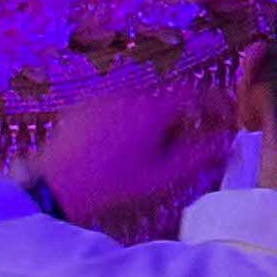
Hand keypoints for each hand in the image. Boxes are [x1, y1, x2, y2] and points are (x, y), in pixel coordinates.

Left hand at [20, 86, 230, 225]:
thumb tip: (220, 145)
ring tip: (137, 152)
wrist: (56, 183)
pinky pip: (112, 106)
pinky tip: (112, 148)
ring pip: (137, 102)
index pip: (191, 94)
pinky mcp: (82, 103)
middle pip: (163, 99)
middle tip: (172, 146)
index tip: (216, 117)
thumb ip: (195, 156)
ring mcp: (102, 96)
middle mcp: (126, 93)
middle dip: (174, 118)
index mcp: (151, 109)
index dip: (209, 103)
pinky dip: (121, 120)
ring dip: (146, 119)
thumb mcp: (161, 176)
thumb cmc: (110, 183)